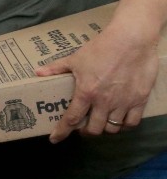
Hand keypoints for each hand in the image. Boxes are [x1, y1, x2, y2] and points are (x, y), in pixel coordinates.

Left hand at [37, 25, 158, 141]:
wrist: (132, 39)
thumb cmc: (102, 48)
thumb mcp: (75, 58)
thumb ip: (56, 68)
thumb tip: (38, 72)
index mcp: (86, 92)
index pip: (71, 119)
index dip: (61, 132)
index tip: (55, 139)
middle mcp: (104, 101)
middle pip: (94, 129)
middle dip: (86, 132)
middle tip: (83, 128)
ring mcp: (123, 102)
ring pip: (113, 128)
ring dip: (105, 129)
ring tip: (101, 123)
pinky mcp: (140, 99)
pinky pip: (132, 122)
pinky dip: (125, 125)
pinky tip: (120, 121)